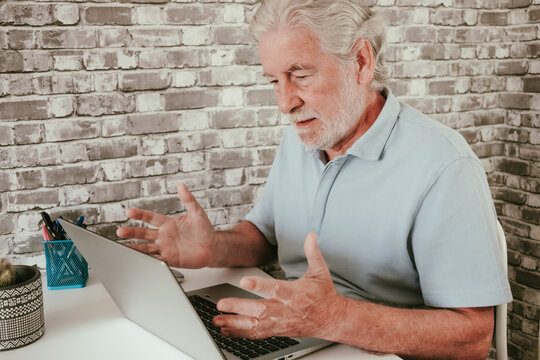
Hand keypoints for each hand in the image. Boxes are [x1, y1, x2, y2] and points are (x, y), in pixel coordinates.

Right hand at [116, 184, 214, 267]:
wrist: (212, 248)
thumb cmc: (205, 230)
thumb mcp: (197, 212)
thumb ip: (189, 200)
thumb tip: (182, 186)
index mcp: (168, 223)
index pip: (151, 218)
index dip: (140, 215)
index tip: (129, 211)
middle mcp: (164, 236)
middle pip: (144, 233)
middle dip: (132, 232)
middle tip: (120, 232)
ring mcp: (165, 248)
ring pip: (146, 248)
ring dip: (135, 248)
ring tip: (123, 248)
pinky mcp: (170, 260)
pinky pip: (156, 260)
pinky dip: (147, 261)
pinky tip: (139, 260)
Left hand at [213, 232, 345, 338]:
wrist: (332, 319)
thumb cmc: (324, 295)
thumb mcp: (320, 271)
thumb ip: (313, 253)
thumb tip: (311, 235)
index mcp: (295, 294)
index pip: (275, 288)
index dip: (259, 285)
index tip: (244, 280)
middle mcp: (285, 310)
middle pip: (260, 310)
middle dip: (239, 307)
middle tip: (221, 303)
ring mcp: (280, 322)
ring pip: (255, 325)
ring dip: (235, 323)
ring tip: (217, 320)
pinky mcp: (277, 330)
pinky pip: (257, 334)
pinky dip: (241, 333)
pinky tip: (227, 330)